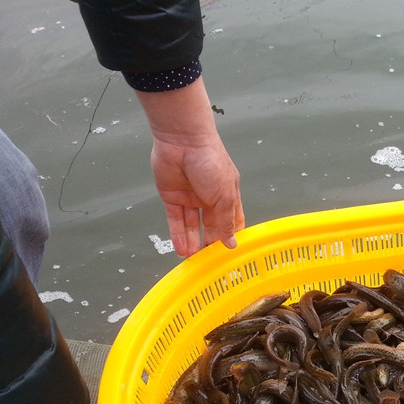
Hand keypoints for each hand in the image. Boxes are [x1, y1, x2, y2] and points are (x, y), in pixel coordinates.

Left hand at [150, 133, 243, 256]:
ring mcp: (190, 198)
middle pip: (210, 226)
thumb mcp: (225, 196)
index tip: (229, 254)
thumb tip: (232, 243)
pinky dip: (178, 235)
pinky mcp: (172, 197)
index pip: (232, 221)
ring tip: (193, 261)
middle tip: (209, 262)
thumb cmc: (211, 163)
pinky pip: (175, 220)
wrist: (182, 141)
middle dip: (209, 243)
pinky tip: (181, 250)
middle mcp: (209, 198)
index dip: (231, 236)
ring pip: (192, 225)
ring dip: (193, 242)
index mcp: (228, 195)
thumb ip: (226, 221)